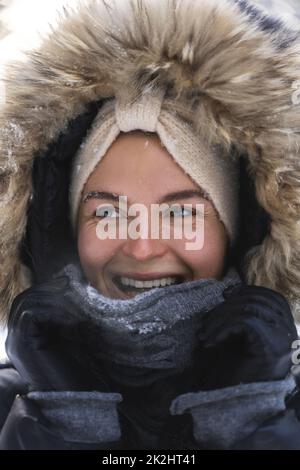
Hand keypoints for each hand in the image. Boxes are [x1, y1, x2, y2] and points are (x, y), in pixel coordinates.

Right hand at [6, 276, 109, 391]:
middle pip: (25, 299)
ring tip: (74, 295)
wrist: (77, 396)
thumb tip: (72, 285)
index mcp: (25, 336)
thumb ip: (65, 315)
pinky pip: (32, 314)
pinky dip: (52, 308)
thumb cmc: (78, 368)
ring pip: (27, 303)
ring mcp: (16, 342)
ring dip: (53, 296)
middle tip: (71, 283)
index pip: (29, 301)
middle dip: (49, 288)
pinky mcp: (22, 345)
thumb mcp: (71, 335)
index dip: (48, 288)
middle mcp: (15, 338)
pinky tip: (71, 311)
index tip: (70, 281)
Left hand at [195, 284, 297, 388]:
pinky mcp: (271, 348)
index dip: (247, 292)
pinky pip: (246, 321)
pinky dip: (222, 328)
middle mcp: (288, 333)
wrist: (237, 410)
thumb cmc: (236, 376)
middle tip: (205, 324)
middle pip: (258, 299)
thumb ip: (239, 317)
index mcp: (285, 330)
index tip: (224, 296)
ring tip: (204, 335)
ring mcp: (283, 340)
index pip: (271, 297)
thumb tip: (228, 290)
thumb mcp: (238, 340)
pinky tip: (210, 343)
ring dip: (220, 317)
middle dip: (227, 306)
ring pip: (250, 308)